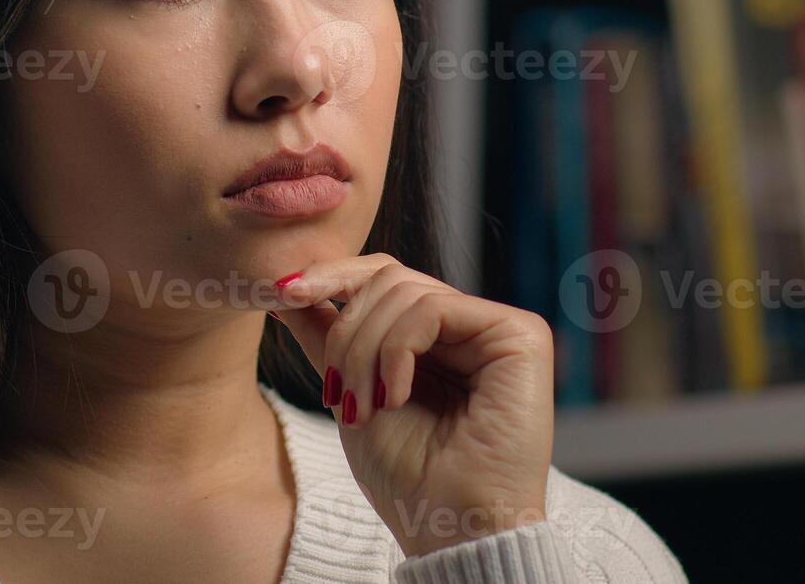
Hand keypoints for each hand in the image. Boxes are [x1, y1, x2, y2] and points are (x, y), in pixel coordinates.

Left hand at [270, 253, 553, 556]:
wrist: (448, 528)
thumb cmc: (408, 478)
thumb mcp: (351, 391)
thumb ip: (327, 335)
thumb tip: (287, 286)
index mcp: (439, 338)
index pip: (384, 278)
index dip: (333, 277)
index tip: (284, 294)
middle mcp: (473, 326)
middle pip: (390, 278)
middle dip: (347, 333)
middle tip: (337, 394)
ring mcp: (499, 328)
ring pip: (406, 291)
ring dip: (365, 351)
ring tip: (363, 408)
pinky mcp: (521, 335)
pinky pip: (434, 309)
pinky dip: (397, 351)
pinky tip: (396, 397)